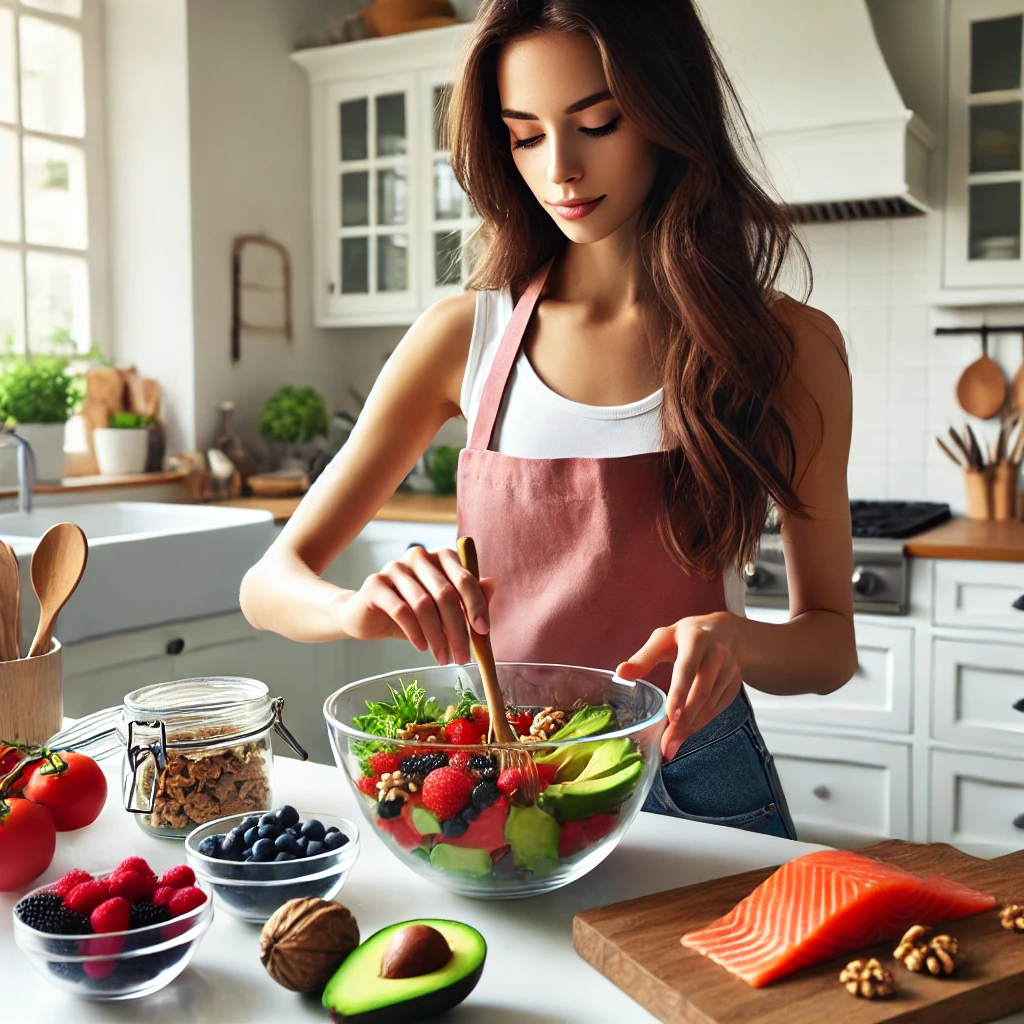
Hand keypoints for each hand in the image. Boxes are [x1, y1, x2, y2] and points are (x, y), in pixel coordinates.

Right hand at [332, 545, 494, 665]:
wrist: (368, 616)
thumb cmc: (413, 612)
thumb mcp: (444, 610)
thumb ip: (469, 598)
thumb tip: (492, 584)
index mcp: (440, 557)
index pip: (464, 578)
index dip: (476, 605)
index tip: (483, 632)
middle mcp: (419, 556)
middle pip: (445, 593)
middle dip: (457, 629)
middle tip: (462, 657)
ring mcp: (395, 567)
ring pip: (423, 604)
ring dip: (437, 636)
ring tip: (442, 657)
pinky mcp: (376, 584)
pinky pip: (401, 610)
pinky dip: (415, 633)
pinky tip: (422, 647)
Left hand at [616, 612, 744, 760]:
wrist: (724, 632)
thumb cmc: (685, 636)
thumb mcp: (663, 638)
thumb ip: (644, 657)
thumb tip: (620, 673)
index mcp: (696, 639)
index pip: (687, 669)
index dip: (679, 693)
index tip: (671, 717)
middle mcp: (717, 654)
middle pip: (701, 691)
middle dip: (685, 720)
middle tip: (667, 743)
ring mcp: (729, 670)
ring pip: (710, 704)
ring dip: (692, 727)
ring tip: (671, 744)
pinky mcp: (734, 684)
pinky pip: (717, 708)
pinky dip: (701, 723)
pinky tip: (686, 733)